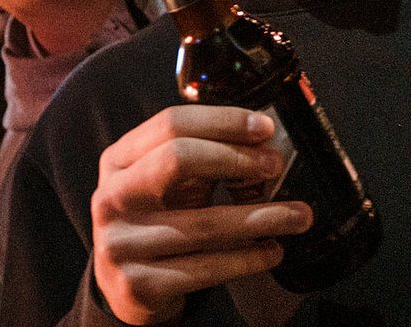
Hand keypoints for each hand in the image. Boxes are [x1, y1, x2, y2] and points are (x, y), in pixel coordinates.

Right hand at [91, 106, 313, 324]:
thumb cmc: (156, 220)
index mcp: (119, 159)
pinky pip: (206, 268)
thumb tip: (264, 141)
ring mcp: (121, 243)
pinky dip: (247, 259)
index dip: (222, 122)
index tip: (264, 128)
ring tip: (298, 215)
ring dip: (261, 217)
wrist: (124, 288)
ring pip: (204, 223)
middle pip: (177, 160)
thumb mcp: (164, 183)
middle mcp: (112, 197)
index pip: (171, 124)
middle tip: (275, 166)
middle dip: (236, 158)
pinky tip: (272, 250)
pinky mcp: (140, 285)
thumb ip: (201, 159)